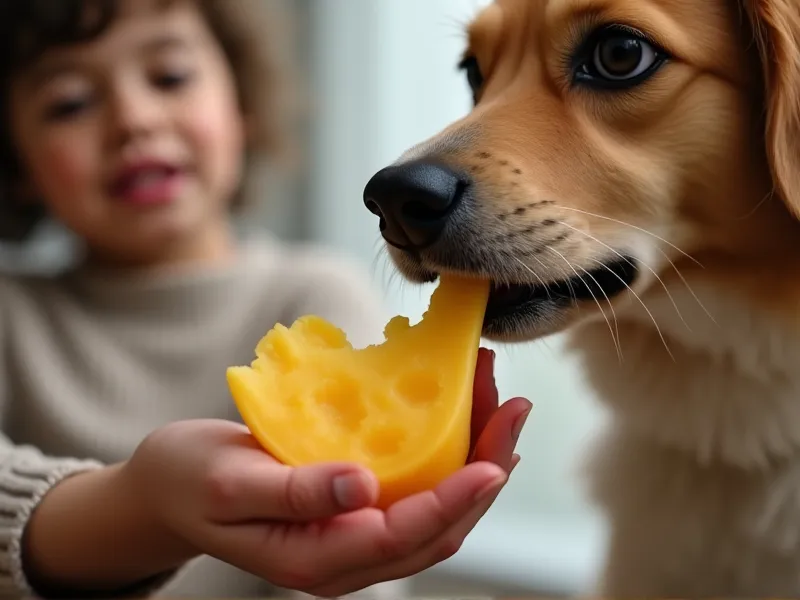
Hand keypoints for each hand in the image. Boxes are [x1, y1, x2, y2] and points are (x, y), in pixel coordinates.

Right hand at [126, 347, 530, 596]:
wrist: (169, 486)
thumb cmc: (189, 482)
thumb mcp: (229, 485)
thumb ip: (294, 493)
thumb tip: (364, 485)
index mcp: (317, 558)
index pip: (404, 537)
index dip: (453, 502)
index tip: (493, 462)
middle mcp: (347, 553)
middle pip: (438, 526)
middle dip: (485, 471)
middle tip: (513, 410)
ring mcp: (354, 531)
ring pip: (435, 507)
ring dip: (474, 456)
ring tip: (498, 400)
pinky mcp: (355, 504)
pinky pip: (415, 485)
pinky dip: (446, 451)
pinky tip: (463, 416)